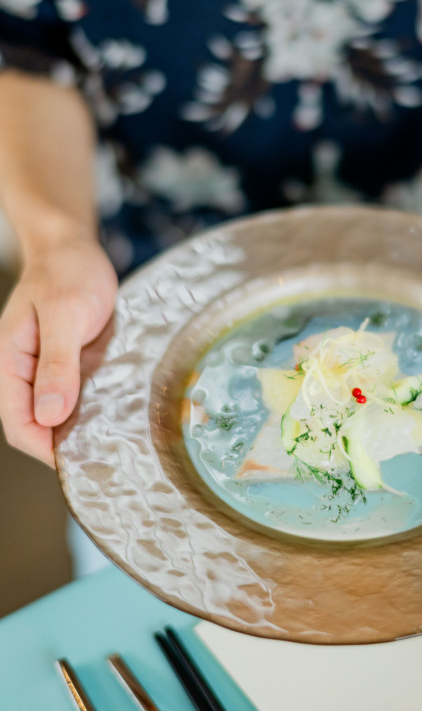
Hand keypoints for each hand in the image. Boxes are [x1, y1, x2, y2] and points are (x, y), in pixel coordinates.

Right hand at [0, 229, 117, 465]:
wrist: (74, 246)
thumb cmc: (65, 272)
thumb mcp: (64, 315)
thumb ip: (57, 365)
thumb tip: (50, 415)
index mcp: (11, 362)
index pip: (19, 423)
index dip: (45, 448)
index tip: (79, 463)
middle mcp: (28, 371)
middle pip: (41, 424)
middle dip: (68, 444)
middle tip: (107, 456)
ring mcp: (51, 368)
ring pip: (64, 413)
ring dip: (86, 427)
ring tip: (118, 441)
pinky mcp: (73, 363)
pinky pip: (82, 394)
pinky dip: (98, 406)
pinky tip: (122, 412)